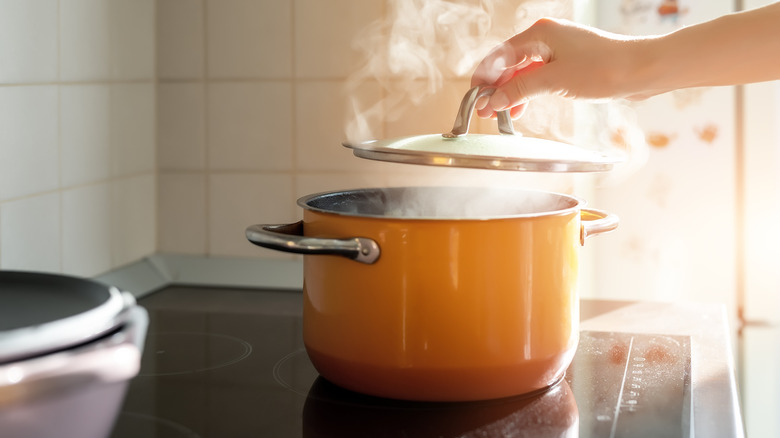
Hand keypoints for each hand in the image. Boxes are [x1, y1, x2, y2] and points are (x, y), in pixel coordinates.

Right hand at [471, 18, 653, 118]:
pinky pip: (538, 77)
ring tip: (498, 115)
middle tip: (483, 111)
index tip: (474, 98)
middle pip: (509, 64)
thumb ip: (519, 90)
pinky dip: (527, 92)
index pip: (499, 56)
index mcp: (540, 33)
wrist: (641, 70)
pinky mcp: (569, 64)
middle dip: (495, 89)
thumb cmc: (603, 68)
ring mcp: (558, 51)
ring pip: (523, 72)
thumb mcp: (553, 81)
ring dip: (510, 93)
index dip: (484, 78)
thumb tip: (493, 100)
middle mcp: (546, 38)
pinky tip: (519, 109)